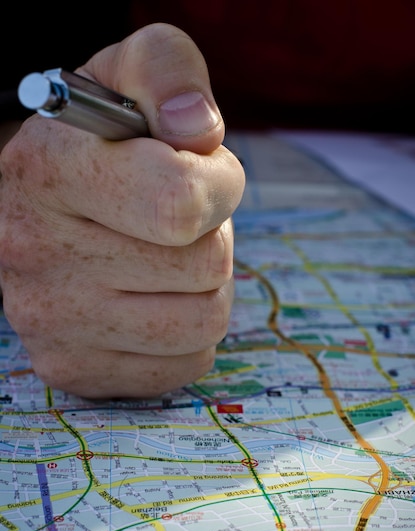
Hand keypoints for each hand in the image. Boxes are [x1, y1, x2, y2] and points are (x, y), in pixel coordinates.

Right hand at [0, 23, 244, 398]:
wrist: (44, 208)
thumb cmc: (101, 144)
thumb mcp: (126, 77)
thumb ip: (168, 71)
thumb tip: (199, 131)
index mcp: (48, 170)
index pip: (178, 204)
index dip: (219, 186)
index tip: (204, 172)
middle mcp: (35, 251)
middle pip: (204, 267)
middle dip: (211, 237)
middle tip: (174, 222)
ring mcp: (50, 320)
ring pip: (203, 323)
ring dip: (204, 288)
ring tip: (166, 259)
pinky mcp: (72, 366)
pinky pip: (185, 364)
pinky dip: (188, 333)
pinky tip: (154, 301)